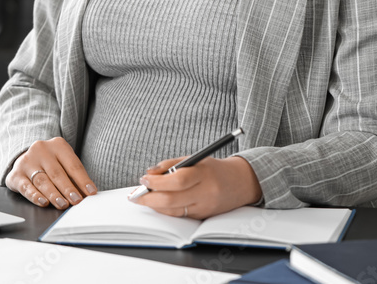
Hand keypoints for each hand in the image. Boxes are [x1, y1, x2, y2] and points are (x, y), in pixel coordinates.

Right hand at [6, 137, 97, 209]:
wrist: (27, 158)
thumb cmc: (51, 163)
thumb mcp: (64, 163)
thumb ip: (74, 177)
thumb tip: (86, 194)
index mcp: (58, 145)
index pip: (73, 164)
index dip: (83, 180)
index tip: (91, 192)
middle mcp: (41, 150)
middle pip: (57, 173)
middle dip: (68, 189)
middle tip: (77, 201)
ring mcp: (27, 161)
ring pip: (42, 180)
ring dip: (53, 194)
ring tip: (63, 204)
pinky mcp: (16, 174)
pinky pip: (26, 187)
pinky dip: (35, 196)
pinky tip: (43, 202)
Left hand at [129, 156, 261, 218]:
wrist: (241, 183)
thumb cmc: (213, 168)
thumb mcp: (194, 159)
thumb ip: (171, 164)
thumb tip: (149, 174)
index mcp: (204, 174)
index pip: (178, 180)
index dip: (157, 182)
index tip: (144, 180)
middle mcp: (206, 193)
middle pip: (172, 200)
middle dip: (149, 199)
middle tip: (135, 195)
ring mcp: (205, 207)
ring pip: (173, 211)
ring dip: (154, 206)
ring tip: (142, 198)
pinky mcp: (203, 217)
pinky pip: (180, 215)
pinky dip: (165, 210)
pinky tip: (157, 203)